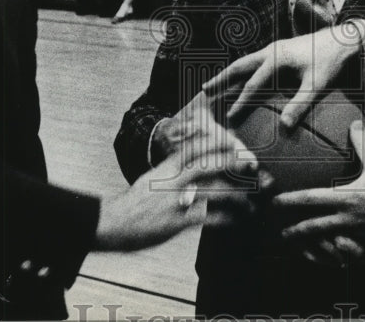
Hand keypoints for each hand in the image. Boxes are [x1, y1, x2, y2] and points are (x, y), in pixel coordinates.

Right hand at [95, 103, 257, 251]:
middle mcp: (173, 179)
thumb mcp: (151, 178)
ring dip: (237, 195)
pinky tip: (236, 220)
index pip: (195, 147)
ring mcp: (176, 200)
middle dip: (234, 163)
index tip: (235, 140)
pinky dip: (226, 218)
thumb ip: (171, 169)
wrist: (111, 223)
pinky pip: (208, 218)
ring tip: (251, 200)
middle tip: (253, 164)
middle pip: (209, 164)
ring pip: (213, 191)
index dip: (217, 142)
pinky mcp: (176, 222)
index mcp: (166, 167)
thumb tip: (189, 161)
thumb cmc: (133, 203)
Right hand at [201, 22, 363, 128]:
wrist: (343, 41)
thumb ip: (301, 105)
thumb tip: (284, 126)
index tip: (230, 117)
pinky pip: (255, 62)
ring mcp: (274, 49)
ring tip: (214, 84)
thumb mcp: (317, 85)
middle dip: (221, 79)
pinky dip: (243, 71)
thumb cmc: (331, 63)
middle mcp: (271, 52)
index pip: (253, 84)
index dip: (241, 102)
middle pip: (240, 66)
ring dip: (229, 73)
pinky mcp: (279, 51)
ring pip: (245, 62)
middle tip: (204, 90)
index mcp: (276, 59)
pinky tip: (241, 80)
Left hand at [273, 122, 364, 263]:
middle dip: (295, 231)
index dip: (290, 201)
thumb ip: (363, 143)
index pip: (311, 199)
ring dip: (313, 248)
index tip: (275, 202)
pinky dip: (336, 257)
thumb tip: (354, 121)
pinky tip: (331, 257)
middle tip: (280, 233)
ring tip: (302, 248)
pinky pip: (348, 256)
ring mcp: (358, 236)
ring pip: (328, 246)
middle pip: (314, 228)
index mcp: (347, 198)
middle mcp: (348, 219)